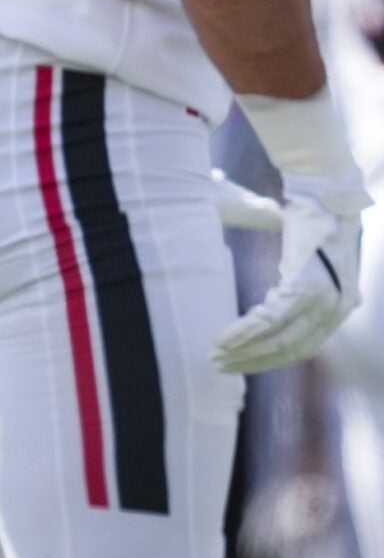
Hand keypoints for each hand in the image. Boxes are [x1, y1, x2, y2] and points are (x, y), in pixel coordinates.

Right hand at [213, 168, 365, 374]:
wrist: (327, 190)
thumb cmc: (313, 215)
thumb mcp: (305, 254)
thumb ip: (293, 276)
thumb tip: (270, 289)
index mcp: (340, 305)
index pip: (304, 346)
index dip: (271, 358)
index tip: (243, 363)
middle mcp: (338, 308)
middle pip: (293, 350)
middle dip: (254, 362)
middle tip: (222, 366)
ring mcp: (325, 299)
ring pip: (281, 340)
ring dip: (244, 351)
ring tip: (216, 355)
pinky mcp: (307, 287)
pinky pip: (270, 319)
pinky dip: (244, 332)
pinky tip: (224, 338)